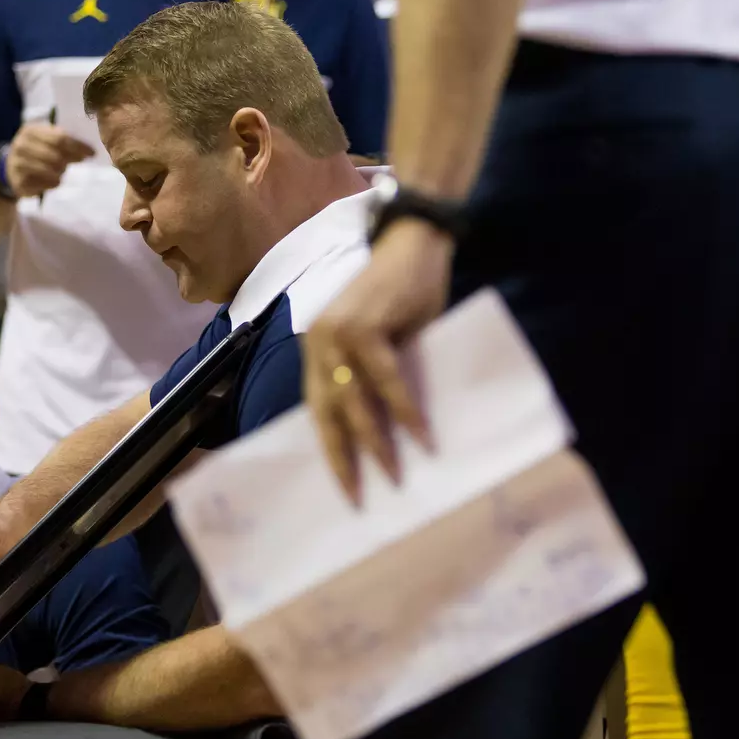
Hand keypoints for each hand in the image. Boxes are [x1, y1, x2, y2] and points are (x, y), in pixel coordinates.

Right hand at [6, 122, 94, 195]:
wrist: (12, 167)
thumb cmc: (37, 149)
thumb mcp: (47, 138)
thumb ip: (65, 141)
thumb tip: (90, 151)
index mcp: (30, 130)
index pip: (60, 138)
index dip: (78, 146)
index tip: (92, 153)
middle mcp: (20, 146)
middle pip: (55, 155)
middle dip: (70, 160)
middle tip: (79, 161)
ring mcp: (17, 165)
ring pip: (50, 171)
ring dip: (61, 172)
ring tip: (61, 170)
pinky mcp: (19, 182)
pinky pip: (44, 185)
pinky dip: (53, 183)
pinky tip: (53, 180)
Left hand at [304, 219, 450, 503]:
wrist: (415, 242)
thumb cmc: (403, 293)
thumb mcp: (383, 340)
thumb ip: (375, 375)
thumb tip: (388, 429)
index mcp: (318, 348)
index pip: (318, 408)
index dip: (331, 447)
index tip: (344, 484)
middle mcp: (319, 342)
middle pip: (327, 412)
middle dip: (344, 457)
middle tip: (358, 496)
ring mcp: (337, 333)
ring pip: (354, 401)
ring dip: (376, 441)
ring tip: (395, 475)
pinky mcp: (364, 326)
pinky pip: (385, 380)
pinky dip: (404, 409)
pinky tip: (420, 434)